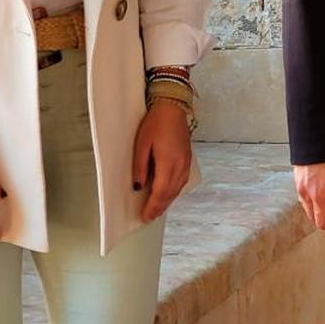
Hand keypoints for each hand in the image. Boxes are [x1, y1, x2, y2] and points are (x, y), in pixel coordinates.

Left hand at [133, 100, 192, 221]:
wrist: (173, 106)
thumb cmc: (156, 122)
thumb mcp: (142, 144)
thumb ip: (140, 167)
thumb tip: (137, 186)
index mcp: (168, 163)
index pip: (160, 192)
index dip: (152, 207)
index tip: (145, 216)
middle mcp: (180, 166)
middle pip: (170, 194)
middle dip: (159, 207)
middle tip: (149, 217)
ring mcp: (185, 162)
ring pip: (177, 189)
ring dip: (167, 201)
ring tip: (157, 209)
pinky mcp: (187, 158)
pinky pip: (181, 181)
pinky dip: (174, 191)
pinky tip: (168, 193)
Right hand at [294, 158, 324, 237]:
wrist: (318, 135)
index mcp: (319, 195)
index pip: (323, 223)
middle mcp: (306, 192)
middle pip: (313, 218)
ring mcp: (299, 185)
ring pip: (307, 208)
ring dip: (318, 212)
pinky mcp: (297, 178)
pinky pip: (303, 197)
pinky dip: (312, 203)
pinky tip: (321, 196)